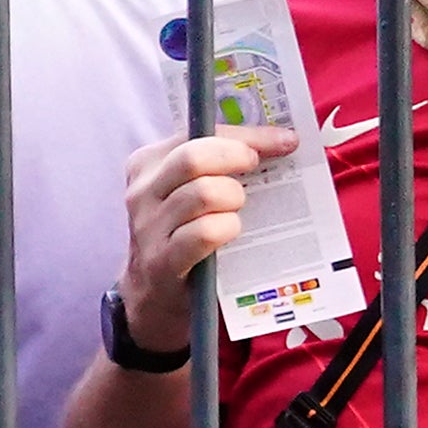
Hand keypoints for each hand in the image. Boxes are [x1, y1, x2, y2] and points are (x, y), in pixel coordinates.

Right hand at [117, 120, 294, 335]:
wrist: (152, 294)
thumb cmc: (181, 233)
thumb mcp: (187, 191)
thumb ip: (217, 165)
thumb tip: (278, 141)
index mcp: (148, 164)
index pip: (198, 133)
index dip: (246, 134)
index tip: (285, 139)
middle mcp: (143, 192)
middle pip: (193, 157)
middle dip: (236, 158)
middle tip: (256, 169)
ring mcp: (149, 228)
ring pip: (202, 194)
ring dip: (233, 198)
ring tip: (237, 209)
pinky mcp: (162, 261)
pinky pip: (204, 234)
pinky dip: (227, 228)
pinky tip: (231, 231)